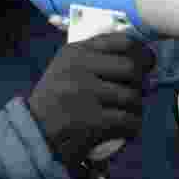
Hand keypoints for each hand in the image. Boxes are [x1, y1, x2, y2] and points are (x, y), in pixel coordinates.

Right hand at [28, 32, 154, 171]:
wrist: (31, 137)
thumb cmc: (54, 103)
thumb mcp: (67, 70)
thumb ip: (97, 60)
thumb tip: (145, 64)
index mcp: (75, 52)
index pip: (122, 41)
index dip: (142, 53)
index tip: (147, 64)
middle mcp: (79, 68)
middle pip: (131, 68)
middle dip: (140, 84)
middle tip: (137, 95)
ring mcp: (84, 94)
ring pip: (132, 96)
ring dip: (137, 109)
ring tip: (128, 115)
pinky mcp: (90, 121)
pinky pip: (128, 121)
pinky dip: (133, 128)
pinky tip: (126, 131)